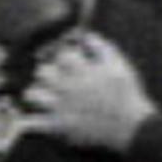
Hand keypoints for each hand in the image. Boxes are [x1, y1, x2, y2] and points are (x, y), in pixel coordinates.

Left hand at [31, 32, 157, 152]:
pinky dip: (29, 122)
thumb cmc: (126, 94)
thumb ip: (100, 46)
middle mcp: (67, 87)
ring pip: (32, 94)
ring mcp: (61, 107)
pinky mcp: (59, 127)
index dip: (63, 57)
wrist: (132, 128)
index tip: (67, 62)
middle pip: (42, 72)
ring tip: (43, 97)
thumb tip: (84, 34)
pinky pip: (33, 124)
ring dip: (35, 94)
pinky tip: (30, 120)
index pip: (60, 55)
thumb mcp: (118, 64)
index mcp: (81, 70)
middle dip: (47, 73)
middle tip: (54, 79)